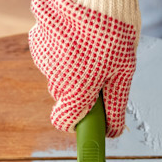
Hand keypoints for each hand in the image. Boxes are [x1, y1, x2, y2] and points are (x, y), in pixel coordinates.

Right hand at [29, 0, 139, 137]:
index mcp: (76, 90)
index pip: (64, 122)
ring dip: (71, 67)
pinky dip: (62, 49)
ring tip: (91, 45)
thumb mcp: (124, 70)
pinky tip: (77, 34)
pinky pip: (49, 53)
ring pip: (56, 73)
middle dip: (80, 89)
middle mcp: (54, 77)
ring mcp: (43, 56)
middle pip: (64, 96)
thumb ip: (116, 104)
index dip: (77, 121)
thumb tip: (113, 132)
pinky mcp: (37, 37)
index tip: (90, 115)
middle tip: (101, 70)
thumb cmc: (114, 30)